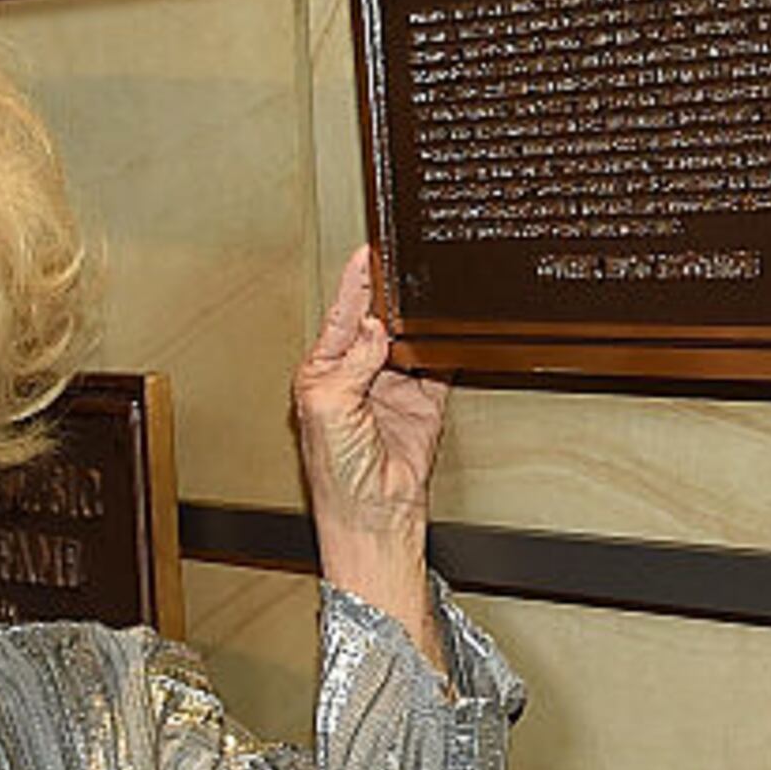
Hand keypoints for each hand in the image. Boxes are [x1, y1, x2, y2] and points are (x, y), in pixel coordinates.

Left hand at [293, 246, 447, 666]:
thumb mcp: (328, 405)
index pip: (341, 317)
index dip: (354, 285)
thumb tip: (373, 326)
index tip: (366, 254)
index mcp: (322, 373)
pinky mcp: (424, 403)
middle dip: (388, 297)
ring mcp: (391, 388)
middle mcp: (356, 376)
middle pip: (376, 322)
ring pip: (407, 339)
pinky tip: (448, 330)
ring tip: (426, 294)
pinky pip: (437, 365)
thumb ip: (352, 360)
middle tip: (404, 267)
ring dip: (416, 321)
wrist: (375, 515)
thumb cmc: (336, 475)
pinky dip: (445, 348)